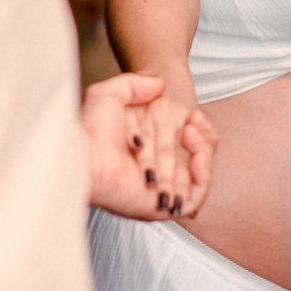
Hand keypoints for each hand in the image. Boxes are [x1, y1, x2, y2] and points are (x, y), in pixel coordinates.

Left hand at [82, 73, 215, 221]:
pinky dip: (204, 176)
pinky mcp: (162, 207)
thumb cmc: (92, 128)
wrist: (86, 155)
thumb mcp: (109, 94)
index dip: (197, 128)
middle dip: (200, 138)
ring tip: (191, 134)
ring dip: (203, 152)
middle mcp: (154, 173)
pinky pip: (196, 197)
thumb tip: (159, 84)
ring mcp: (160, 191)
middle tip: (191, 121)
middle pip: (194, 157)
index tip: (194, 115)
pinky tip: (197, 157)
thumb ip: (134, 84)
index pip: (183, 143)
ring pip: (199, 175)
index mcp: (145, 152)